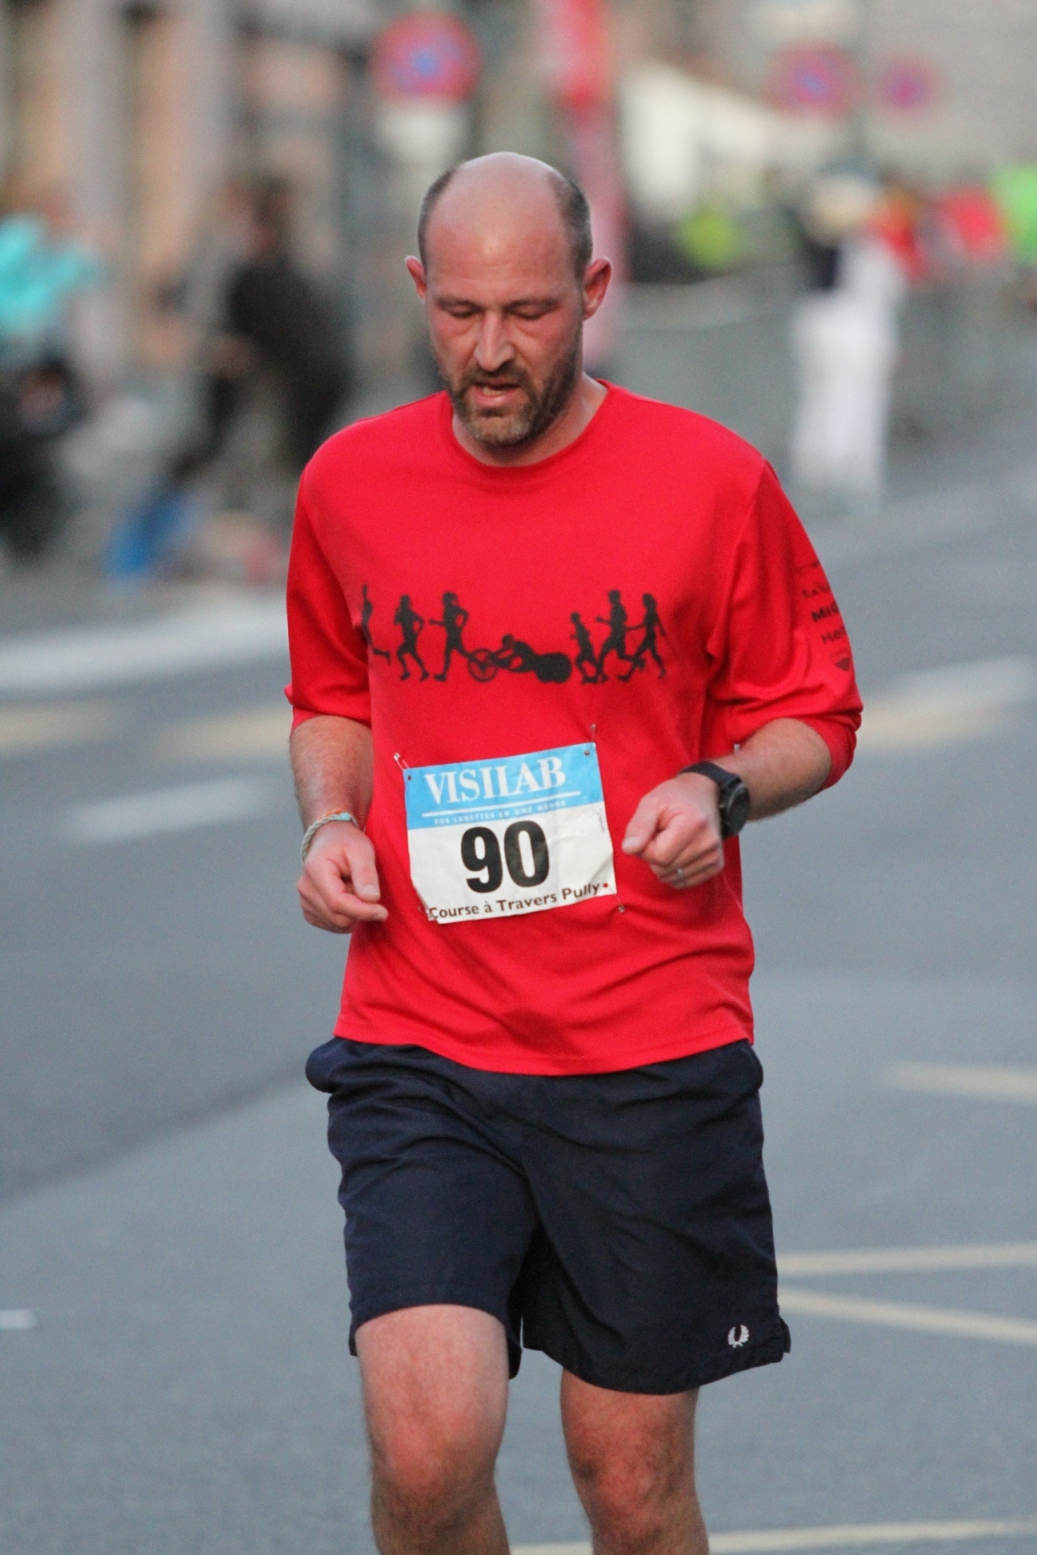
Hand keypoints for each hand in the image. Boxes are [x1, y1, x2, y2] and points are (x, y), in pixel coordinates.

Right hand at [296, 821, 387, 931]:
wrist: (331, 841)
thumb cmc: (347, 843)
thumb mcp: (362, 850)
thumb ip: (366, 874)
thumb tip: (371, 899)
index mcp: (315, 869)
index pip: (337, 902)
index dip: (362, 911)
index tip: (383, 912)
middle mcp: (305, 888)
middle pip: (338, 917)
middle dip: (360, 910)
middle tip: (367, 890)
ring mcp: (304, 902)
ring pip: (337, 924)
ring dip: (354, 913)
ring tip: (355, 889)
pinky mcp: (309, 912)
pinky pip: (334, 926)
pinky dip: (347, 917)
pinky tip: (348, 897)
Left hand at [621, 774, 725, 889]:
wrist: (703, 795)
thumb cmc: (674, 798)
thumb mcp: (651, 803)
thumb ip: (639, 827)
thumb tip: (629, 849)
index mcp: (693, 824)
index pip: (659, 856)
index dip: (646, 848)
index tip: (651, 833)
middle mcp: (708, 844)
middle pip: (665, 869)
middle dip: (654, 856)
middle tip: (661, 836)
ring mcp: (714, 857)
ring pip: (673, 878)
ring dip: (664, 865)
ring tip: (671, 843)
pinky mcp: (716, 866)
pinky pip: (685, 882)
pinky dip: (675, 872)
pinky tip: (679, 853)